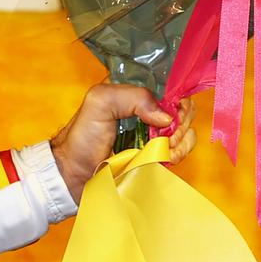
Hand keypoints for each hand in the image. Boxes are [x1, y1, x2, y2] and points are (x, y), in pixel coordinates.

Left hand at [49, 84, 196, 203]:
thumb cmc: (81, 138)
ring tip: (162, 149)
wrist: (74, 176)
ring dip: (181, 139)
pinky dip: (179, 152)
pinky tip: (166, 157)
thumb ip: (133, 97)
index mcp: (133, 93)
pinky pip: (183, 149)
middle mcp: (147, 111)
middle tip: (164, 134)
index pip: (170, 86)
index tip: (173, 110)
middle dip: (181, 121)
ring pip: (186, 129)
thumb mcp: (99, 102)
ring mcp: (154, 133)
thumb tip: (167, 118)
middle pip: (183, 108)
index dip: (177, 97)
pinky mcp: (157, 154)